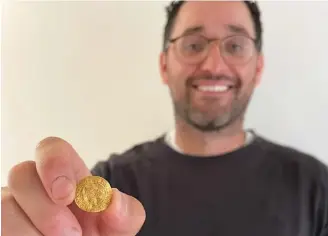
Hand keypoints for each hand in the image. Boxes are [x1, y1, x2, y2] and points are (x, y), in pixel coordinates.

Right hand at [1, 137, 145, 235]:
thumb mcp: (118, 225)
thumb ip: (125, 212)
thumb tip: (113, 199)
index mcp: (68, 177)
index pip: (51, 148)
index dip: (54, 164)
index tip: (68, 195)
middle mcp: (37, 187)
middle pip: (21, 174)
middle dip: (45, 208)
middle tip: (71, 234)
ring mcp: (15, 208)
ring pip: (4, 205)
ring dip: (28, 230)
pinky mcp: (4, 226)